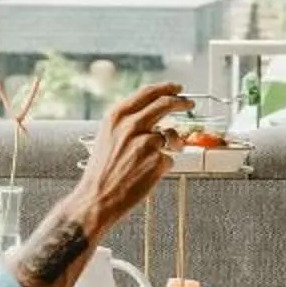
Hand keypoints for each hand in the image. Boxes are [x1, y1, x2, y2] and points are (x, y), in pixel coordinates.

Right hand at [72, 81, 191, 236]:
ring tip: (160, 156)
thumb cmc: (101, 172)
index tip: (177, 89)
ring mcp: (146, 142)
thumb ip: (128, 123)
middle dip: (182, 102)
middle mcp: (132, 125)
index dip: (166, 88)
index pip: (148, 92)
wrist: (97, 198)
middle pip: (166, 104)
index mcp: (117, 116)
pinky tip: (147, 174)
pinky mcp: (158, 161)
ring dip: (172, 144)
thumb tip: (153, 114)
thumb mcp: (107, 137)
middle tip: (189, 105)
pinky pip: (169, 159)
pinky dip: (163, 166)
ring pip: (170, 135)